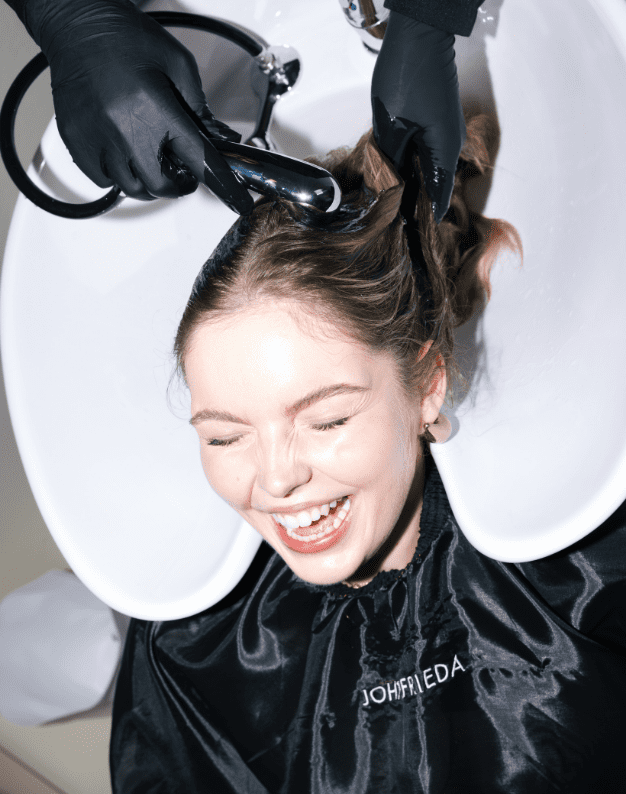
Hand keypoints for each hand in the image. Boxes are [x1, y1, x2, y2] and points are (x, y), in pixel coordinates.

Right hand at [30, 0, 252, 211]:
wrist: (77, 25)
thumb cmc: (124, 37)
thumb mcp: (177, 64)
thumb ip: (199, 107)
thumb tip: (220, 139)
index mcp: (154, 107)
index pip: (198, 158)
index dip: (221, 183)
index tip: (236, 200)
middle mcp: (124, 128)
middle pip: (160, 185)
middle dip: (178, 185)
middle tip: (182, 174)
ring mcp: (97, 138)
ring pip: (131, 187)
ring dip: (148, 182)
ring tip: (152, 161)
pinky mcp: (77, 141)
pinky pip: (103, 180)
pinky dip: (118, 177)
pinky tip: (124, 157)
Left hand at [371, 11, 464, 222]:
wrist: (420, 34)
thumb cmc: (408, 76)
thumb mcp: (390, 126)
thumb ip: (389, 160)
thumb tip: (385, 186)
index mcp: (444, 151)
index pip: (437, 196)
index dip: (423, 217)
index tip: (413, 237)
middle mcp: (450, 144)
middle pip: (433, 184)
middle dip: (415, 203)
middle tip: (395, 224)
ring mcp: (444, 131)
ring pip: (427, 168)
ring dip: (411, 184)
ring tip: (392, 204)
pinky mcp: (435, 120)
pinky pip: (424, 152)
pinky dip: (411, 165)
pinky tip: (394, 172)